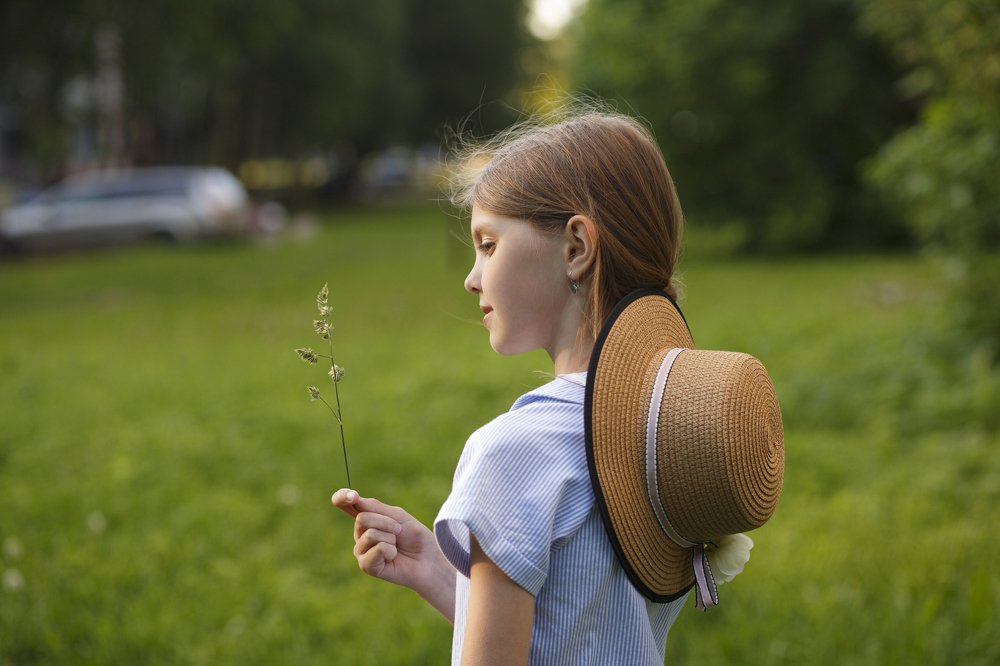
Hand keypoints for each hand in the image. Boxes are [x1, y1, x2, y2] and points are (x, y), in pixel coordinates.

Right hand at [331, 488, 456, 620]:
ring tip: (396, 546)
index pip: (344, 503)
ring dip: (391, 537)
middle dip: (387, 522)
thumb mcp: (398, 515)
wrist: (427, 558)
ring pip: (370, 534)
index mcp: (366, 517)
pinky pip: (377, 549)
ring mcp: (361, 550)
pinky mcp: (366, 565)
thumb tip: (354, 499)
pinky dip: (391, 551)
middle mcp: (360, 533)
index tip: (353, 496)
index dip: (342, 496)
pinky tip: (393, 557)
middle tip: (399, 531)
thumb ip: (375, 507)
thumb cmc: (414, 536)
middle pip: (362, 518)